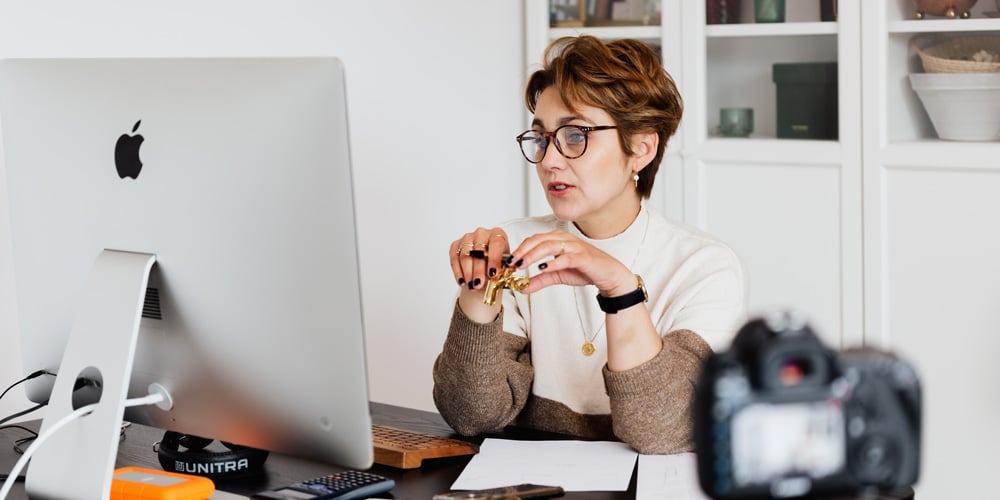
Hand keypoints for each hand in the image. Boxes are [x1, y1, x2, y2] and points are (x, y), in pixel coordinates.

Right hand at [449, 228, 509, 321]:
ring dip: (468, 273)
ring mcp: (468, 238)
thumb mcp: (504, 267)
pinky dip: (458, 272)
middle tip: (478, 284)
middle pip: (478, 250)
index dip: (494, 259)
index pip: (496, 243)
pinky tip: (462, 282)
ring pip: (465, 255)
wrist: (486, 267)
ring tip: (471, 286)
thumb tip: (498, 276)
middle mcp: (482, 233)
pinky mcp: (456, 245)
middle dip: (478, 270)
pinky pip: (454, 258)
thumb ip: (502, 270)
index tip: (493, 273)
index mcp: (498, 234)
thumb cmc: (497, 266)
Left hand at [509, 230, 634, 296]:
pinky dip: (553, 262)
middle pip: (538, 240)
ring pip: (549, 245)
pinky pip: (566, 257)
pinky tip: (543, 268)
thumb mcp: (557, 276)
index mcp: (557, 239)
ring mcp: (574, 246)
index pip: (533, 239)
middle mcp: (565, 239)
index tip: (508, 261)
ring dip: (533, 255)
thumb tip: (522, 288)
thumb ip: (540, 280)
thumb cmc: (585, 270)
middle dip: (522, 251)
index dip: (520, 249)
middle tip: (511, 263)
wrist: (608, 275)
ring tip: (522, 265)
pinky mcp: (583, 256)